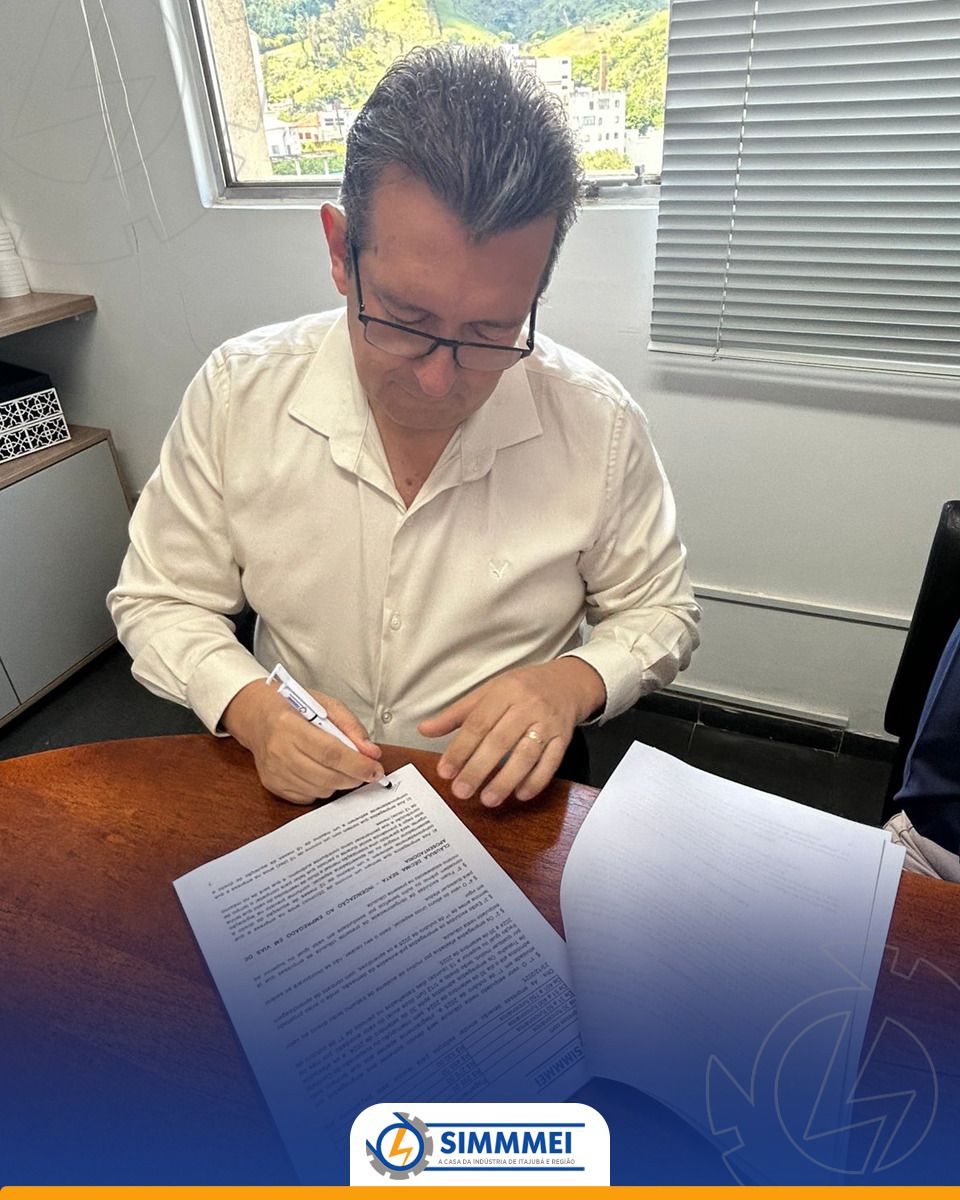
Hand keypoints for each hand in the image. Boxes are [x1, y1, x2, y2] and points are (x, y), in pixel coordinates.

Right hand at [222, 679, 383, 803]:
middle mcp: (278, 751)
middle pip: (327, 776)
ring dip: (339, 782)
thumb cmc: (294, 708)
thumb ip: (351, 727)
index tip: (375, 769)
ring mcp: (274, 771)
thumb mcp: (325, 705)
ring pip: (320, 789)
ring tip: (341, 767)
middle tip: (367, 772)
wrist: (258, 717)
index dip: (357, 764)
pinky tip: (321, 772)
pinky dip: (322, 788)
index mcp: (289, 725)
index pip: (331, 752)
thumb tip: (371, 752)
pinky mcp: (273, 785)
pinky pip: (308, 797)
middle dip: (354, 777)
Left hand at [417, 659, 604, 807]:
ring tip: (487, 799)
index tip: (445, 771)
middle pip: (500, 741)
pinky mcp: (564, 738)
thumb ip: (456, 714)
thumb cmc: (521, 689)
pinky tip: (520, 794)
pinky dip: (536, 781)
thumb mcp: (488, 692)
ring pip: (526, 754)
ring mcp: (548, 722)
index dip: (460, 749)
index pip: (478, 723)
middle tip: (461, 791)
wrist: (566, 682)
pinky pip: (551, 762)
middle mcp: (528, 705)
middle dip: (478, 768)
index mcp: (504, 691)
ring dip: (506, 779)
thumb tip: (424, 729)